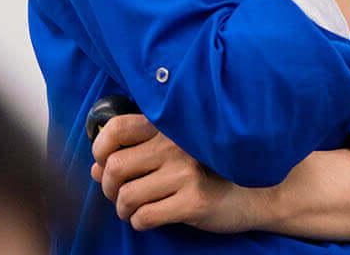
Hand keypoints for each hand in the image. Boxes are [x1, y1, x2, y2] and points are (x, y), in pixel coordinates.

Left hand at [91, 114, 258, 233]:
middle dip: (108, 188)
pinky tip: (152, 218)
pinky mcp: (194, 200)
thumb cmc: (209, 173)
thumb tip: (95, 168)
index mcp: (170, 128)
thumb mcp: (173, 157)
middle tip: (119, 195)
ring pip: (126, 196)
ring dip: (124, 210)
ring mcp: (186, 172)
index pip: (118, 128)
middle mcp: (177, 145)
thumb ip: (135, 155)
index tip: (104, 164)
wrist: (254, 194)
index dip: (101, 149)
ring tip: (136, 209)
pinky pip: (144, 217)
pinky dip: (140, 222)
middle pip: (115, 167)